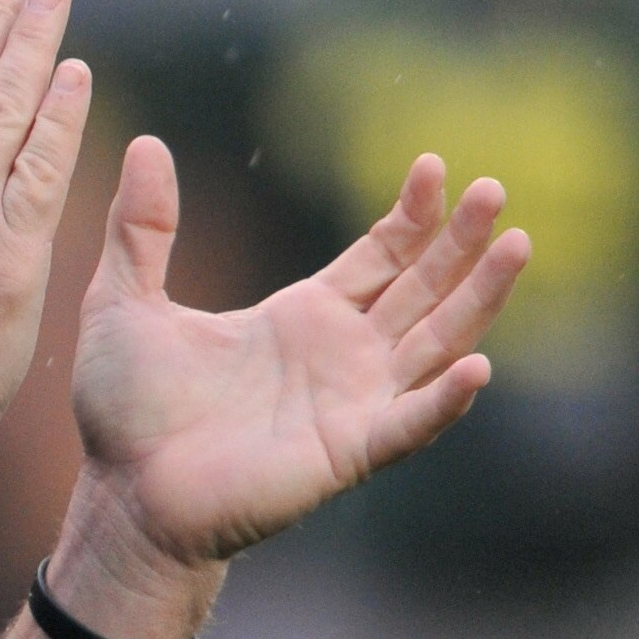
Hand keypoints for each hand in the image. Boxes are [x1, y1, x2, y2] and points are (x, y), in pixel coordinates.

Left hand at [70, 139, 528, 564]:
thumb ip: (142, 228)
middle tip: (494, 190)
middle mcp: (342, 357)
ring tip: (517, 244)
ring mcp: (352, 405)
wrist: (122, 494)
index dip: (413, 215)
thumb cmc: (126, 413)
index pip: (382, 256)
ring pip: (436, 344)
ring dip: (479, 300)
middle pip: (424, 289)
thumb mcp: (125, 301)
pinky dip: (444, 400)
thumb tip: (147, 143)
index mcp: (303, 317)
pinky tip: (477, 366)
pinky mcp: (346, 453)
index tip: (434, 166)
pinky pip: (408, 424)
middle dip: (462, 242)